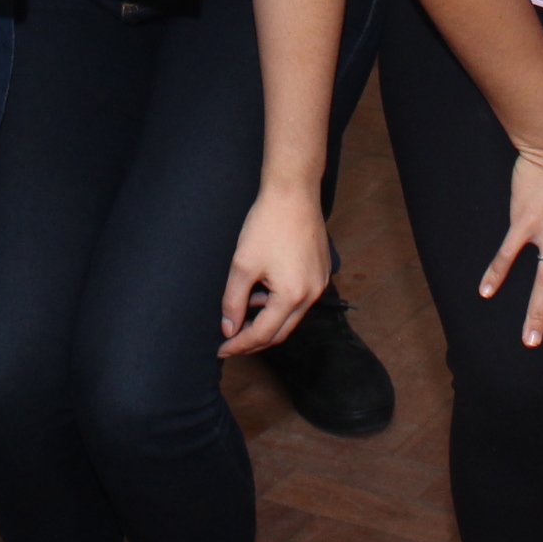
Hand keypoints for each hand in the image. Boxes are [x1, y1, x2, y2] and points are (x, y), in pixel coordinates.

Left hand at [217, 184, 334, 355]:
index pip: (263, 334)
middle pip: (281, 332)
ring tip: (242, 310)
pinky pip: (299, 299)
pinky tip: (261, 292)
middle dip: (254, 340)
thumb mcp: (242, 264)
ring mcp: (319, 283)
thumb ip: (233, 301)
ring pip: (290, 316)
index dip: (240, 345)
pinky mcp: (321, 272)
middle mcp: (311, 295)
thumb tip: (229, 329)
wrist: (294, 192)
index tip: (222, 349)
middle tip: (231, 342)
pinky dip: (279, 304)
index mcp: (292, 296)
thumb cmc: (267, 224)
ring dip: (267, 320)